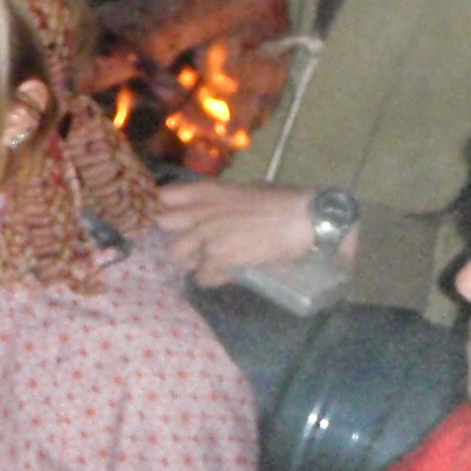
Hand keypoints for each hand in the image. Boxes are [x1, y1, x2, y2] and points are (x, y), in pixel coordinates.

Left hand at [155, 180, 323, 285]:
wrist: (308, 219)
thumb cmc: (286, 201)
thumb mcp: (248, 191)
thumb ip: (225, 201)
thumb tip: (217, 209)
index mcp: (208, 191)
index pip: (164, 195)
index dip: (162, 206)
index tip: (168, 214)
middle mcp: (200, 212)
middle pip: (163, 225)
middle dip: (174, 231)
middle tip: (191, 242)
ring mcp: (206, 237)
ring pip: (178, 255)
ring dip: (192, 259)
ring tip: (211, 262)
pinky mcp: (218, 260)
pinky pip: (201, 277)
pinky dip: (213, 279)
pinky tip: (227, 276)